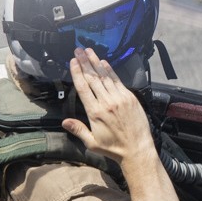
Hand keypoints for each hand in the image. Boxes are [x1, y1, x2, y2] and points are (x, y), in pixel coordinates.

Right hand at [62, 48, 151, 165]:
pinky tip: (104, 62)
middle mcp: (107, 102)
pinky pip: (118, 81)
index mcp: (95, 112)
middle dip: (84, 62)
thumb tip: (64, 121)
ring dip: (96, 62)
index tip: (73, 61)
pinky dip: (110, 71)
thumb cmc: (114, 148)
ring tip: (89, 51)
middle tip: (78, 50)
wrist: (137, 150)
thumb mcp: (92, 142)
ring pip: (105, 77)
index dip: (77, 72)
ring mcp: (120, 98)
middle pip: (92, 78)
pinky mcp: (130, 98)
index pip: (83, 88)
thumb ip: (78, 130)